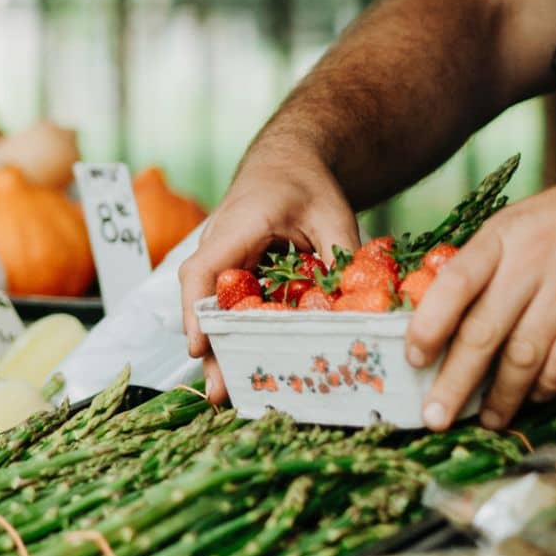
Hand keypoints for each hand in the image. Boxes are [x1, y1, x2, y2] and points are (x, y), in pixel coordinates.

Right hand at [178, 147, 359, 401]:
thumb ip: (342, 254)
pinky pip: (232, 307)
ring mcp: (225, 263)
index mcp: (237, 227)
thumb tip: (359, 304)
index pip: (203, 270)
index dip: (197, 310)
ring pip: (214, 309)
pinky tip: (253, 366)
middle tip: (219, 391)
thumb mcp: (333, 212)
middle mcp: (220, 247)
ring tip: (232, 392)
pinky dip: (239, 336)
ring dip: (221, 348)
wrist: (288, 163)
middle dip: (209, 346)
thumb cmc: (305, 183)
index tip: (200, 346)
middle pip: (203, 300)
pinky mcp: (237, 275)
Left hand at [406, 148, 555, 430]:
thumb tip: (436, 315)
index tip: (412, 359)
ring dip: (502, 395)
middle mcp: (532, 263)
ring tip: (485, 419)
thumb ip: (480, 264)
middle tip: (435, 417)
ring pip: (526, 353)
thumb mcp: (514, 224)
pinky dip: (548, 385)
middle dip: (455, 380)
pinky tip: (533, 398)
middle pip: (485, 330)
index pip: (455, 283)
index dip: (429, 324)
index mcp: (500, 237)